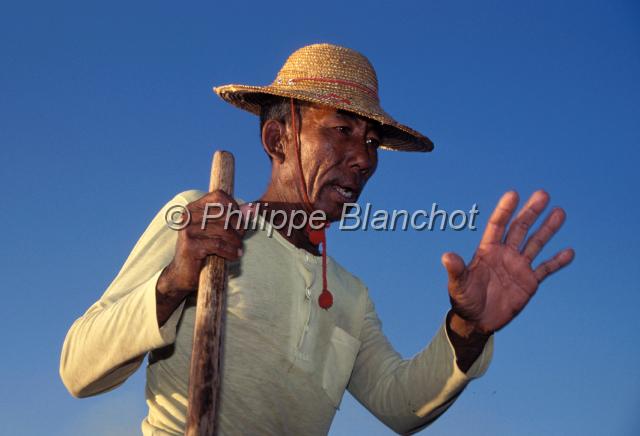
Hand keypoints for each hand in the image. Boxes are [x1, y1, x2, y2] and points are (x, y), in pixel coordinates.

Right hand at [156, 190, 244, 324]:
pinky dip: (231, 251)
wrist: (182, 274)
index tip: (239, 222)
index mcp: (194, 208)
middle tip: (240, 240)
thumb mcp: (218, 231)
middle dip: (238, 228)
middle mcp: (188, 216)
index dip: (234, 207)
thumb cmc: (203, 250)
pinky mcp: (190, 246)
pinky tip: (234, 256)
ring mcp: (188, 230)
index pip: (218, 195)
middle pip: (225, 214)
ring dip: (236, 241)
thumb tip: (253, 208)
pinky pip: (219, 245)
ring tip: (238, 249)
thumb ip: (234, 218)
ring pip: (224, 230)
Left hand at [443, 190, 573, 335]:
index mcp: (487, 251)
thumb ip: (456, 270)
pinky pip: (546, 268)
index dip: (504, 210)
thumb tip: (446, 256)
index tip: (513, 194)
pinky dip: (557, 261)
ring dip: (548, 228)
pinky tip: (569, 251)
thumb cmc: (464, 300)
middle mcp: (504, 254)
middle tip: (543, 194)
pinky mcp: (529, 282)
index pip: (497, 225)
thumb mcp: (458, 285)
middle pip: (519, 228)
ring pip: (536, 243)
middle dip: (531, 212)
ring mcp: (518, 266)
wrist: (477, 321)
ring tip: (560, 212)